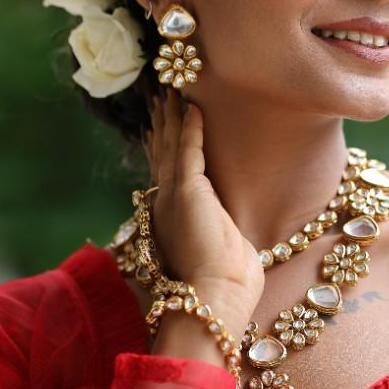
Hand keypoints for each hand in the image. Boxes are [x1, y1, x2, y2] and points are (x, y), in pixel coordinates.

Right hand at [143, 90, 264, 328]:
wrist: (216, 296)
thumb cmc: (224, 286)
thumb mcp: (220, 253)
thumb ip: (220, 237)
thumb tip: (232, 237)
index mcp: (172, 220)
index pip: (165, 175)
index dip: (160, 148)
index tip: (156, 128)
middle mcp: (167, 205)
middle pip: (163, 155)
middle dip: (162, 125)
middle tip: (158, 98)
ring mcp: (174, 197)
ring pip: (171, 147)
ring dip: (171, 118)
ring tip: (169, 92)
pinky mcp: (188, 192)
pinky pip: (189, 150)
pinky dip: (190, 127)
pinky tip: (192, 105)